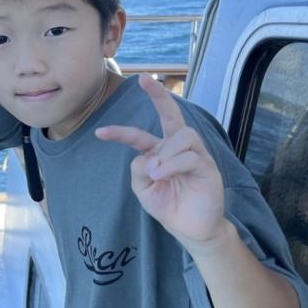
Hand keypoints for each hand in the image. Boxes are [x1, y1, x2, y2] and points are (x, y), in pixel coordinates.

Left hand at [95, 74, 225, 248]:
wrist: (190, 229)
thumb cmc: (167, 205)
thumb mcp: (143, 188)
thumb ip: (139, 169)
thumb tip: (149, 156)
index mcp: (160, 152)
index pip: (140, 135)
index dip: (120, 132)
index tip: (99, 133)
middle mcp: (178, 148)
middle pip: (171, 115)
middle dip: (158, 95)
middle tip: (143, 78)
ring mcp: (195, 154)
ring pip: (180, 135)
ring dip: (165, 153)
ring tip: (157, 173)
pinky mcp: (208, 166)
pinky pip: (190, 155)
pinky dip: (173, 163)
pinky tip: (163, 174)